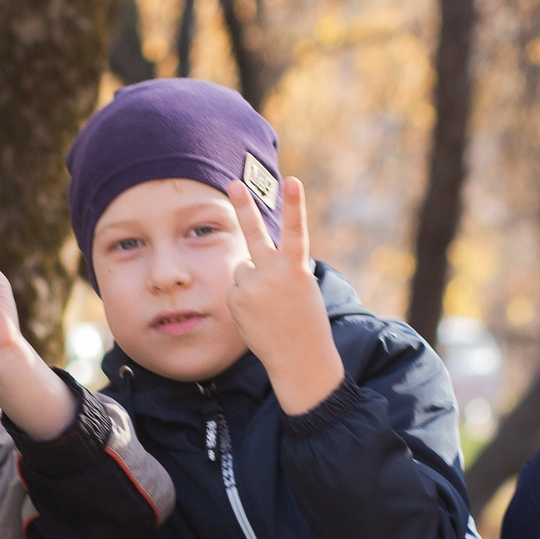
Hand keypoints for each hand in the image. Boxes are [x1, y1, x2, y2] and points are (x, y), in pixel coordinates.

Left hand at [226, 177, 344, 416]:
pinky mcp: (235, 300)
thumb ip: (280, 268)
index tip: (293, 181)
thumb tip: (250, 260)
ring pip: (242, 268)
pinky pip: (235, 288)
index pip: (296, 230)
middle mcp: (272, 274)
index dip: (295, 205)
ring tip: (268, 304)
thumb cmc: (306, 320)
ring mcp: (251, 287)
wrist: (299, 358)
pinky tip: (258, 315)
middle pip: (255, 234)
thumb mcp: (301, 287)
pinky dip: (243, 298)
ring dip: (251, 280)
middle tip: (233, 182)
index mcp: (296, 268)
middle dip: (244, 207)